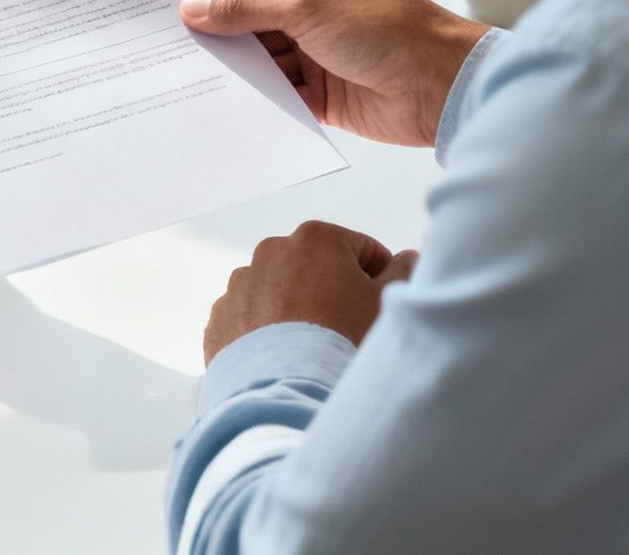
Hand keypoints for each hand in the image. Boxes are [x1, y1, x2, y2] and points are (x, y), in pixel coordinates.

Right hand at [180, 0, 490, 147]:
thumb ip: (244, 8)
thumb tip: (193, 8)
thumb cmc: (387, 27)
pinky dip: (249, 99)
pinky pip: (271, 92)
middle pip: (239, 14)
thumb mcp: (305, 5)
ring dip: (225, 68)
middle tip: (153, 43)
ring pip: (252, 56)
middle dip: (205, 29)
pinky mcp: (316, 90)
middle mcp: (304, 2)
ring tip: (174, 78)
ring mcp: (309, 47)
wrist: (442, 86)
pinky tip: (215, 106)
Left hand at [204, 221, 418, 362]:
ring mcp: (240, 284)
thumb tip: (407, 259)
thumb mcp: (386, 302)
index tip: (381, 302)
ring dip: (296, 308)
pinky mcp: (221, 317)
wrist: (286, 389)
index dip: (379, 275)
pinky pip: (251, 318)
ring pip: (280, 291)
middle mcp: (270, 251)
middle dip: (333, 290)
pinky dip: (266, 331)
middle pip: (316, 267)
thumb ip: (403, 272)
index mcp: (315, 238)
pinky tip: (285, 357)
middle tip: (348, 328)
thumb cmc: (342, 339)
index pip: (360, 248)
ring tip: (313, 346)